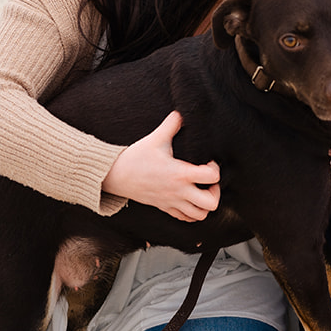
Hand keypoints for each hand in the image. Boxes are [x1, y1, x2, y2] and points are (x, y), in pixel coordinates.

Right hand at [102, 111, 220, 220]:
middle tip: (209, 181)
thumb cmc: (135, 158)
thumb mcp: (155, 138)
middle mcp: (178, 192)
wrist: (115, 176)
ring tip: (201, 190)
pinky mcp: (164, 208)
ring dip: (205, 204)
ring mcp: (172, 202)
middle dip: (216, 192)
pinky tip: (189, 198)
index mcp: (180, 174)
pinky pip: (184, 218)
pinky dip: (192, 212)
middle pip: (210, 204)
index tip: (208, 161)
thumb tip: (182, 111)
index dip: (215, 169)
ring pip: (199, 216)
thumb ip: (171, 124)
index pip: (212, 177)